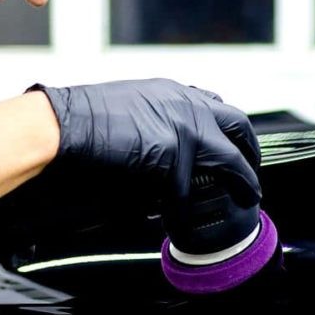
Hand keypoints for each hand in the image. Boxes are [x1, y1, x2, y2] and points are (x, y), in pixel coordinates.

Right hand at [33, 78, 261, 207]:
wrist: (62, 124)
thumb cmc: (82, 118)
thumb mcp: (129, 105)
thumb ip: (156, 118)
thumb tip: (168, 142)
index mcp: (172, 92)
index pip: (216, 106)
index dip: (230, 129)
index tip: (235, 143)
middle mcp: (185, 105)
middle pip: (238, 125)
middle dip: (251, 150)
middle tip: (252, 171)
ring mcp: (183, 129)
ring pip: (228, 160)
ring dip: (241, 181)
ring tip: (247, 196)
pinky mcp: (173, 156)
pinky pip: (187, 193)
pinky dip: (186, 211)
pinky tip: (186, 223)